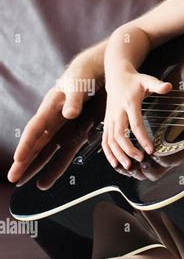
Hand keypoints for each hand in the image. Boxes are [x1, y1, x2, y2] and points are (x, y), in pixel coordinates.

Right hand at [7, 59, 100, 183]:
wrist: (94, 75)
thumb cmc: (83, 78)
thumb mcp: (79, 85)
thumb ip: (74, 100)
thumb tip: (68, 114)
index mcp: (50, 108)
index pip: (36, 129)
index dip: (27, 143)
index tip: (19, 158)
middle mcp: (53, 122)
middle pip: (36, 144)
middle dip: (24, 162)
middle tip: (13, 179)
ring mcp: (63, 130)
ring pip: (46, 152)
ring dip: (35, 167)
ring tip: (22, 183)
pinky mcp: (75, 135)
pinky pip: (64, 154)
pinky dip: (55, 167)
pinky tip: (45, 181)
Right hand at [103, 69, 171, 169]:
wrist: (116, 76)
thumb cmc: (134, 81)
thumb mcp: (147, 80)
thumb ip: (158, 85)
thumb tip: (168, 87)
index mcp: (129, 103)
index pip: (135, 124)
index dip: (142, 138)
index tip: (150, 150)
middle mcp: (117, 112)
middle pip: (119, 134)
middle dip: (128, 149)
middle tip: (140, 160)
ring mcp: (110, 118)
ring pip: (110, 139)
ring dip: (117, 154)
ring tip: (128, 166)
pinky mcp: (106, 122)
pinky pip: (104, 140)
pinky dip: (108, 152)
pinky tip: (115, 163)